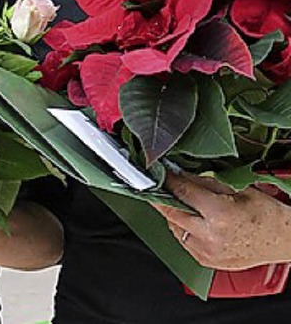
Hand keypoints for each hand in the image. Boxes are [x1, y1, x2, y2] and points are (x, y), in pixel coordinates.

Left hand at [153, 172, 290, 269]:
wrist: (283, 240)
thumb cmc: (266, 214)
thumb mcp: (236, 189)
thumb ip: (204, 183)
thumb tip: (180, 174)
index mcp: (220, 214)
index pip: (183, 192)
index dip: (168, 180)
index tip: (159, 172)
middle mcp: (211, 236)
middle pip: (172, 213)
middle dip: (161, 198)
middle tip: (156, 186)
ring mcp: (208, 252)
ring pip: (174, 229)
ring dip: (171, 214)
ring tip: (175, 201)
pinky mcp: (207, 262)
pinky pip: (184, 242)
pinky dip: (182, 229)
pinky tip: (188, 219)